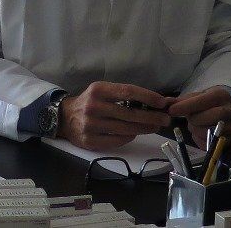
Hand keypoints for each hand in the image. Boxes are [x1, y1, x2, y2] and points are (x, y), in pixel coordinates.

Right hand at [58, 82, 173, 150]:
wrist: (64, 118)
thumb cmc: (90, 101)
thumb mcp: (103, 91)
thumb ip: (123, 95)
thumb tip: (152, 101)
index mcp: (99, 90)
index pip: (128, 92)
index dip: (148, 97)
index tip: (162, 102)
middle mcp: (94, 106)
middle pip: (129, 113)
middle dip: (151, 117)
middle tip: (165, 119)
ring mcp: (91, 125)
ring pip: (125, 129)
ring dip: (144, 129)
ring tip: (155, 127)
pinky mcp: (89, 141)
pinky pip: (116, 141)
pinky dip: (129, 137)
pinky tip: (136, 134)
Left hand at [168, 86, 230, 149]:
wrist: (224, 111)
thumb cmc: (207, 103)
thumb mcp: (196, 96)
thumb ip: (181, 100)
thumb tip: (166, 103)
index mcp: (222, 96)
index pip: (204, 100)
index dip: (187, 106)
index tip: (172, 110)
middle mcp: (230, 111)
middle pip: (210, 116)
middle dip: (194, 119)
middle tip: (188, 118)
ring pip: (209, 132)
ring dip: (196, 130)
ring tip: (195, 124)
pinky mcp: (228, 141)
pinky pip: (209, 143)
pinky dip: (199, 139)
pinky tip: (199, 132)